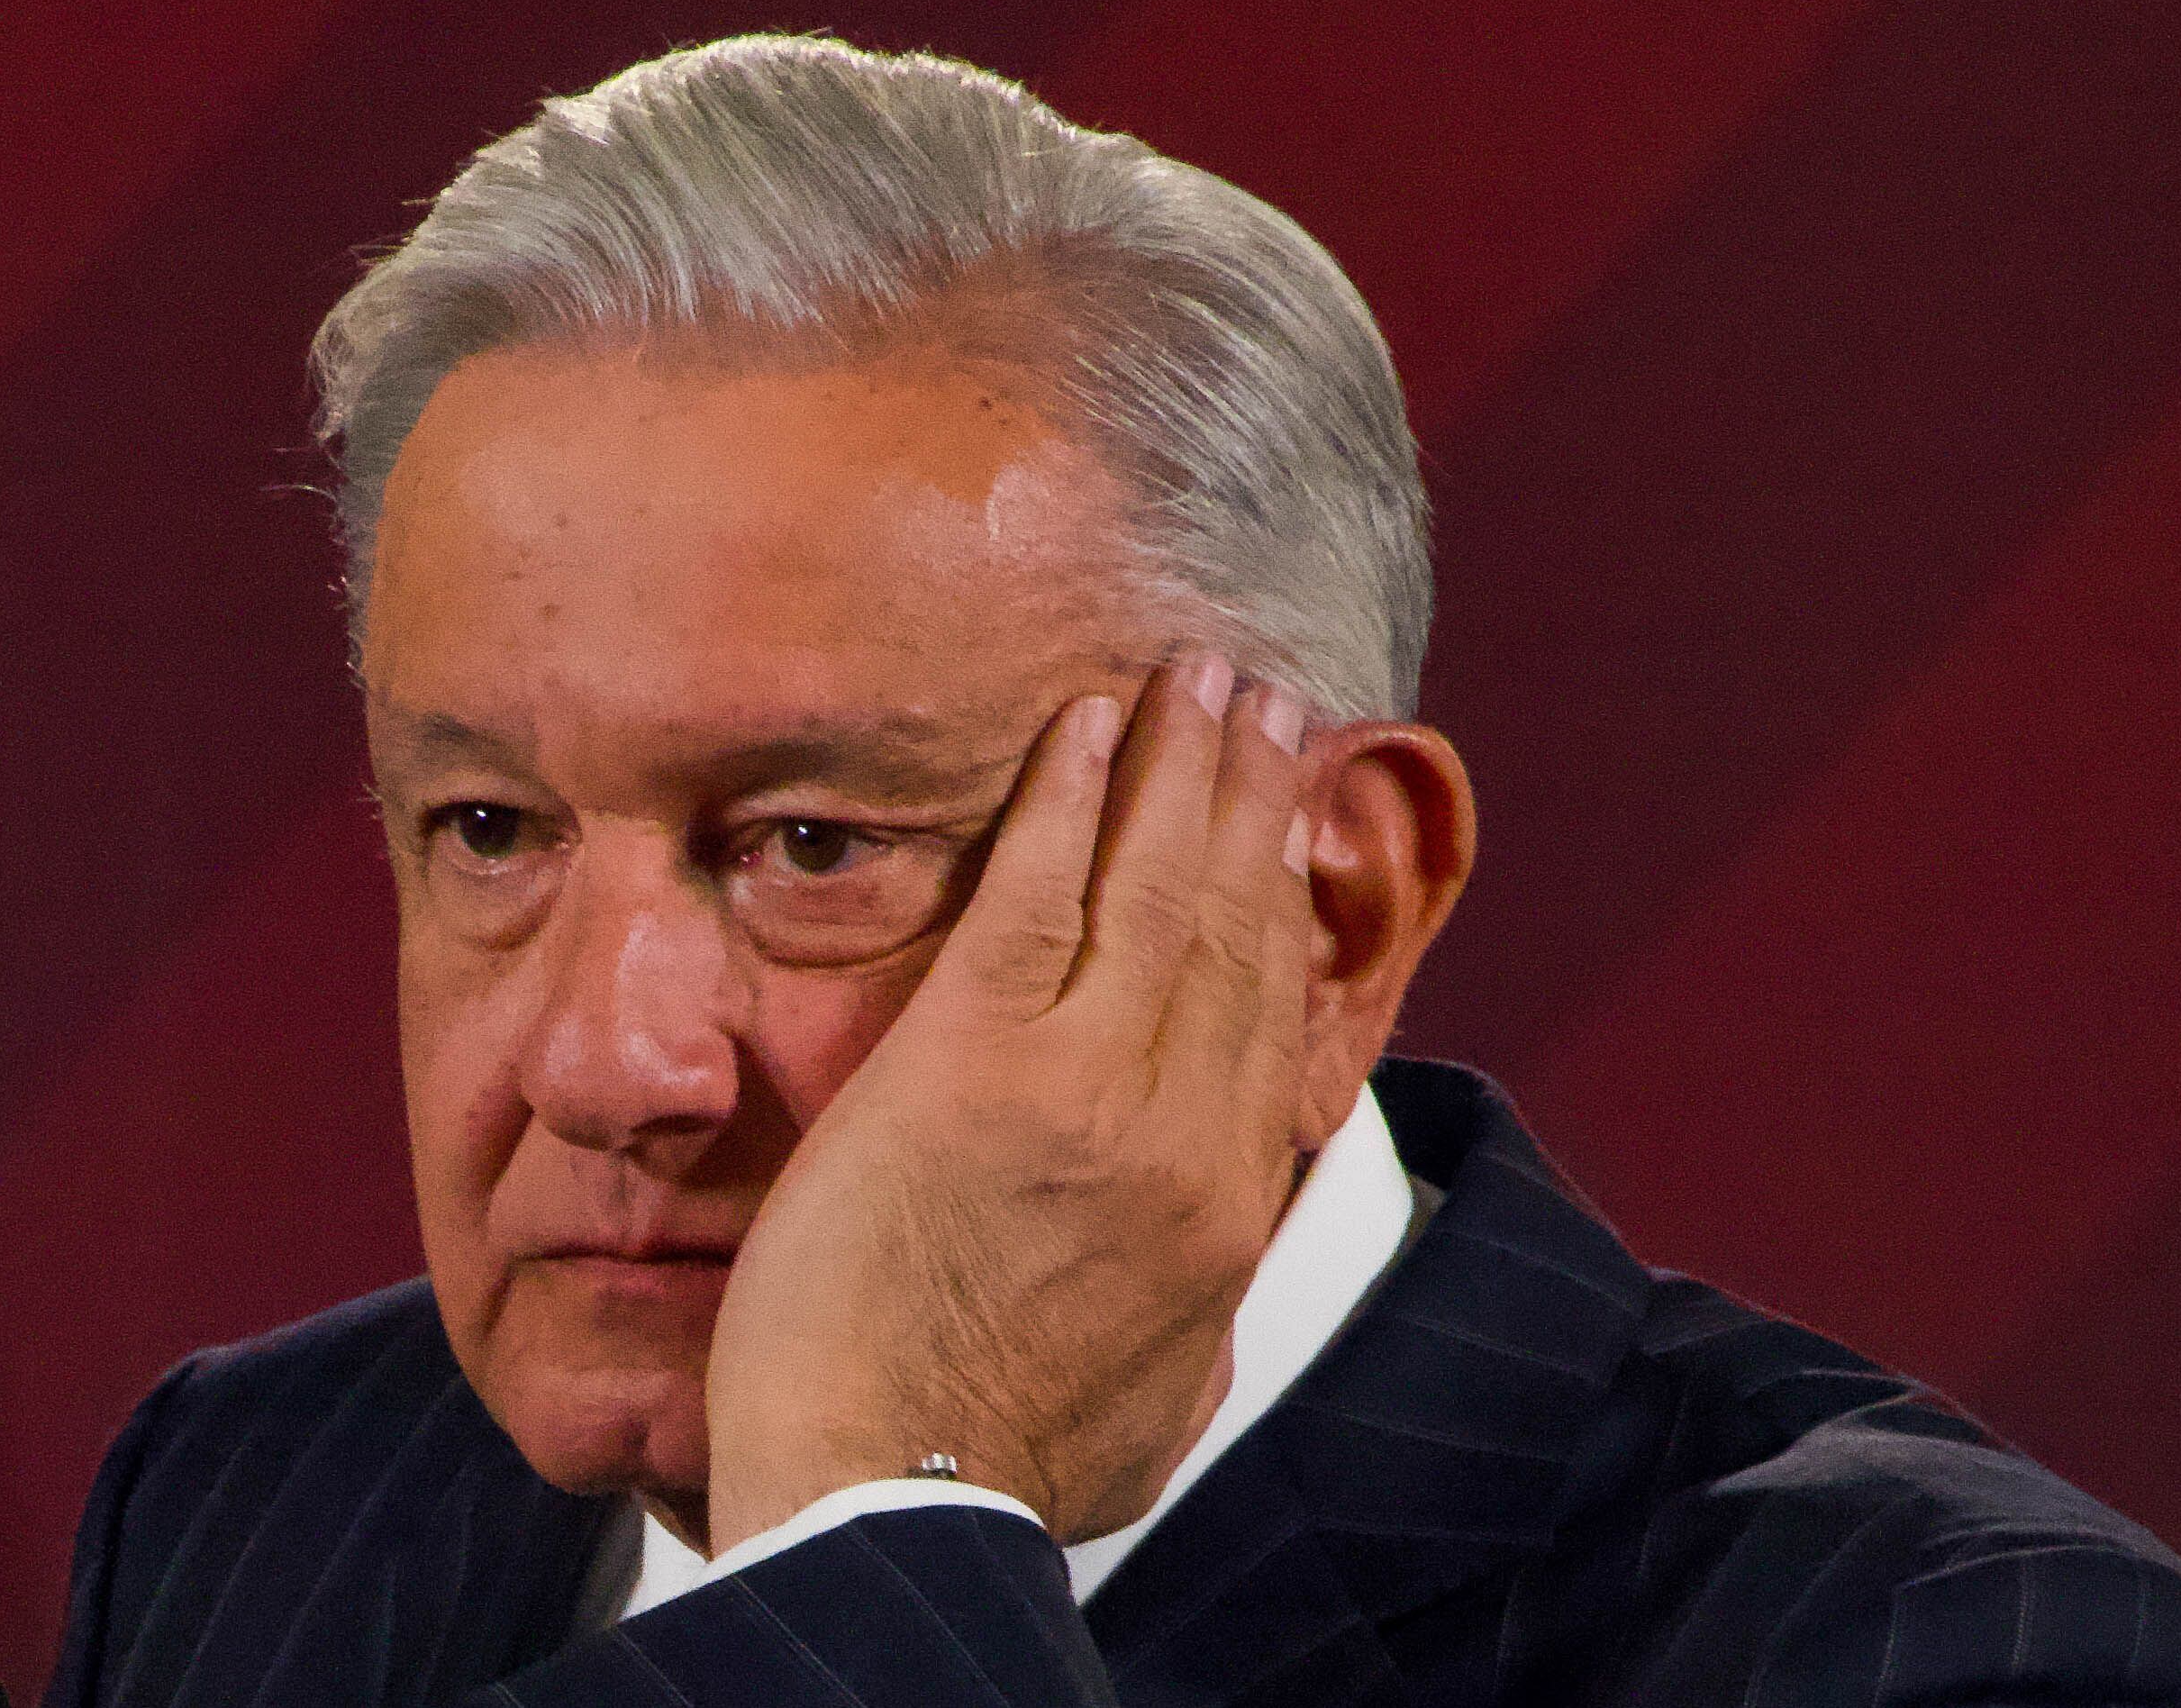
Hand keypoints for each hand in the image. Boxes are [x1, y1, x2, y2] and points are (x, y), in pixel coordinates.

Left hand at [702, 654, 1321, 1548]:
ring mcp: (1086, 1090)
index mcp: (1221, 1208)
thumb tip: (1202, 1306)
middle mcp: (1181, 1132)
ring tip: (1203, 679)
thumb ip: (1188, 1325)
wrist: (891, 1501)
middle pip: (1232, 926)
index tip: (1290, 829)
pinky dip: (1071, 801)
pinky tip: (1090, 725)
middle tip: (1269, 706)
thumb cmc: (997, 1475)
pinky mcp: (973, 1068)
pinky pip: (1038, 896)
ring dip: (1185, 768)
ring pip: (1156, 891)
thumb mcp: (1152, 1406)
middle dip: (1255, 802)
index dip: (1282, 902)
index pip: (1264, 1014)